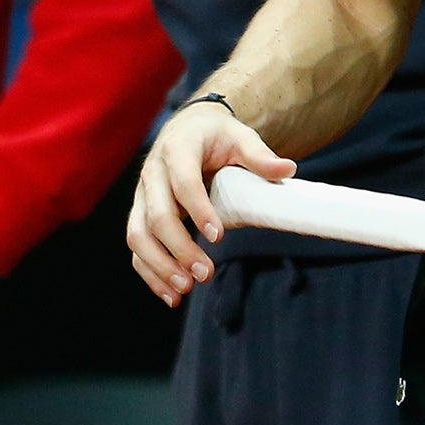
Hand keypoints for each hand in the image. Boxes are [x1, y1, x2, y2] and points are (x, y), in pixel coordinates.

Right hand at [126, 101, 295, 305]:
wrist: (190, 129)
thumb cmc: (217, 135)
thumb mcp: (240, 137)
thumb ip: (260, 155)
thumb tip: (288, 169)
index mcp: (177, 149)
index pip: (183, 182)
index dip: (198, 209)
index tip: (218, 236)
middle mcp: (152, 172)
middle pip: (157, 215)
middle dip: (179, 248)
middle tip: (205, 273)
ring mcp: (142, 195)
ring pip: (138, 234)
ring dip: (159, 265)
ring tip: (185, 289)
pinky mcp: (140, 214)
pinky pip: (137, 246)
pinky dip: (149, 272)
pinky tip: (171, 295)